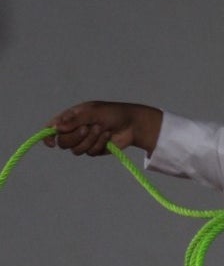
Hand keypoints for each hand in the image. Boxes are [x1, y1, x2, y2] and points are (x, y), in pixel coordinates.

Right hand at [47, 101, 162, 155]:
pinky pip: (90, 152)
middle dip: (75, 137)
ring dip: (89, 140)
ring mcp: (84, 141)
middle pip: (63, 142)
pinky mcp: (94, 149)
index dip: (48, 136)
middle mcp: (75, 129)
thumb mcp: (92, 113)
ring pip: (76, 150)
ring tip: (101, 130)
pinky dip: (99, 144)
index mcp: (71, 117)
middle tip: (87, 128)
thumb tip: (55, 128)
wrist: (132, 124)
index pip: (52, 127)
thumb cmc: (112, 113)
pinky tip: (108, 136)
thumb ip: (74, 121)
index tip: (51, 143)